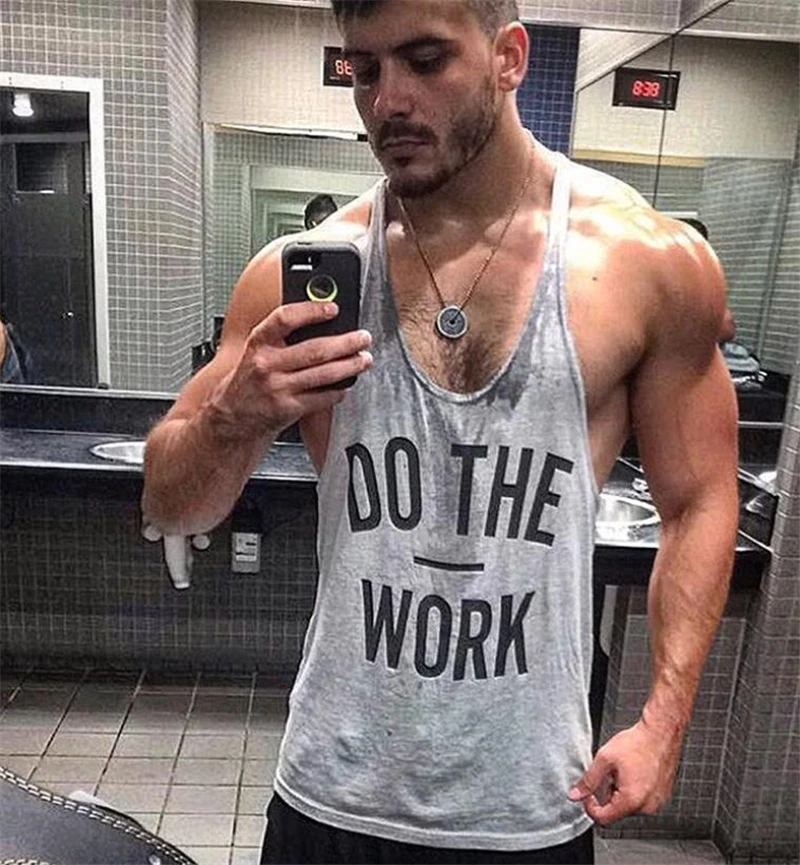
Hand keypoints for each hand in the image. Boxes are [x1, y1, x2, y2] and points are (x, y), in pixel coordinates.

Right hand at [213, 301, 372, 435]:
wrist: (232, 416)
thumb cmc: (249, 380)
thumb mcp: (257, 351)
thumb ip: (282, 336)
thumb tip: (322, 321)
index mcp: (258, 343)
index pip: (285, 318)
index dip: (311, 311)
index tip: (333, 309)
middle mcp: (266, 364)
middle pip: (314, 350)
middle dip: (346, 343)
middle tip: (363, 338)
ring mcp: (277, 388)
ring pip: (322, 374)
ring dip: (349, 366)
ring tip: (363, 359)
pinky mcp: (287, 409)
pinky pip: (321, 398)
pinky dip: (338, 391)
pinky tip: (346, 385)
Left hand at [567, 719, 682, 824]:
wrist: (661, 734)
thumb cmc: (638, 743)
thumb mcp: (605, 759)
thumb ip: (588, 780)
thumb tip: (575, 795)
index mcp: (631, 800)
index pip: (603, 818)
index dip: (590, 806)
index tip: (588, 793)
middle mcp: (647, 806)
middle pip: (616, 811)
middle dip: (608, 793)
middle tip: (611, 772)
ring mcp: (657, 803)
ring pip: (629, 806)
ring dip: (621, 791)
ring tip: (625, 769)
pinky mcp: (662, 797)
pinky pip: (642, 800)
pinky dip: (634, 789)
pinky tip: (635, 772)